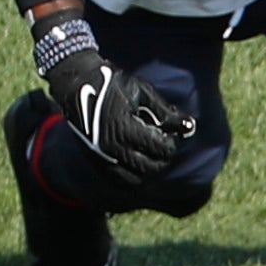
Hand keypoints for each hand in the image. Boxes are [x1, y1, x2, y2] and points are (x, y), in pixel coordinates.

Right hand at [45, 51, 193, 183]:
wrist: (77, 85)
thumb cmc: (112, 84)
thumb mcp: (143, 92)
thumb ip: (166, 112)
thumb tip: (189, 127)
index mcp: (124, 129)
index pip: (161, 150)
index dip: (171, 142)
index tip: (169, 132)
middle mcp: (111, 148)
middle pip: (150, 168)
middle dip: (162, 158)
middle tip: (163, 143)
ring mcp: (101, 157)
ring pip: (135, 179)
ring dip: (148, 170)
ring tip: (151, 153)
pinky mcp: (94, 161)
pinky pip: (118, 181)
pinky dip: (132, 176)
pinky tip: (137, 162)